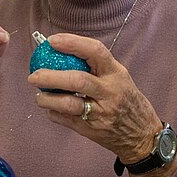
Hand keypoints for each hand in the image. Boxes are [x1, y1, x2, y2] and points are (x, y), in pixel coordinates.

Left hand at [28, 33, 159, 163]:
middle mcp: (109, 92)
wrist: (142, 135)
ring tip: (39, 97)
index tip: (53, 41)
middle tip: (34, 76)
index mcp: (116, 74)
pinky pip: (66, 120)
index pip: (95, 51)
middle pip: (77, 80)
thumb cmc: (129, 102)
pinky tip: (51, 109)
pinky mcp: (91, 129)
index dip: (72, 43)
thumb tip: (64, 53)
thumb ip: (98, 68)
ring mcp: (100, 113)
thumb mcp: (121, 79)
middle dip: (51, 77)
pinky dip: (54, 113)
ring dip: (48, 99)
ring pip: (68, 104)